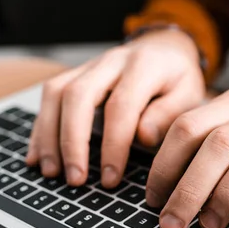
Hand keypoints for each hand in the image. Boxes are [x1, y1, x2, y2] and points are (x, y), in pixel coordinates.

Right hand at [26, 29, 204, 187]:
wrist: (164, 48)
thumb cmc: (177, 79)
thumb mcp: (189, 95)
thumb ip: (169, 115)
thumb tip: (143, 137)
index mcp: (144, 66)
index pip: (121, 106)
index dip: (113, 145)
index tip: (111, 177)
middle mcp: (111, 61)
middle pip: (78, 95)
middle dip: (72, 141)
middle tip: (75, 179)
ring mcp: (89, 66)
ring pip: (56, 93)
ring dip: (49, 136)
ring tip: (52, 172)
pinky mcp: (75, 75)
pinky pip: (49, 96)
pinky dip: (41, 129)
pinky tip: (38, 157)